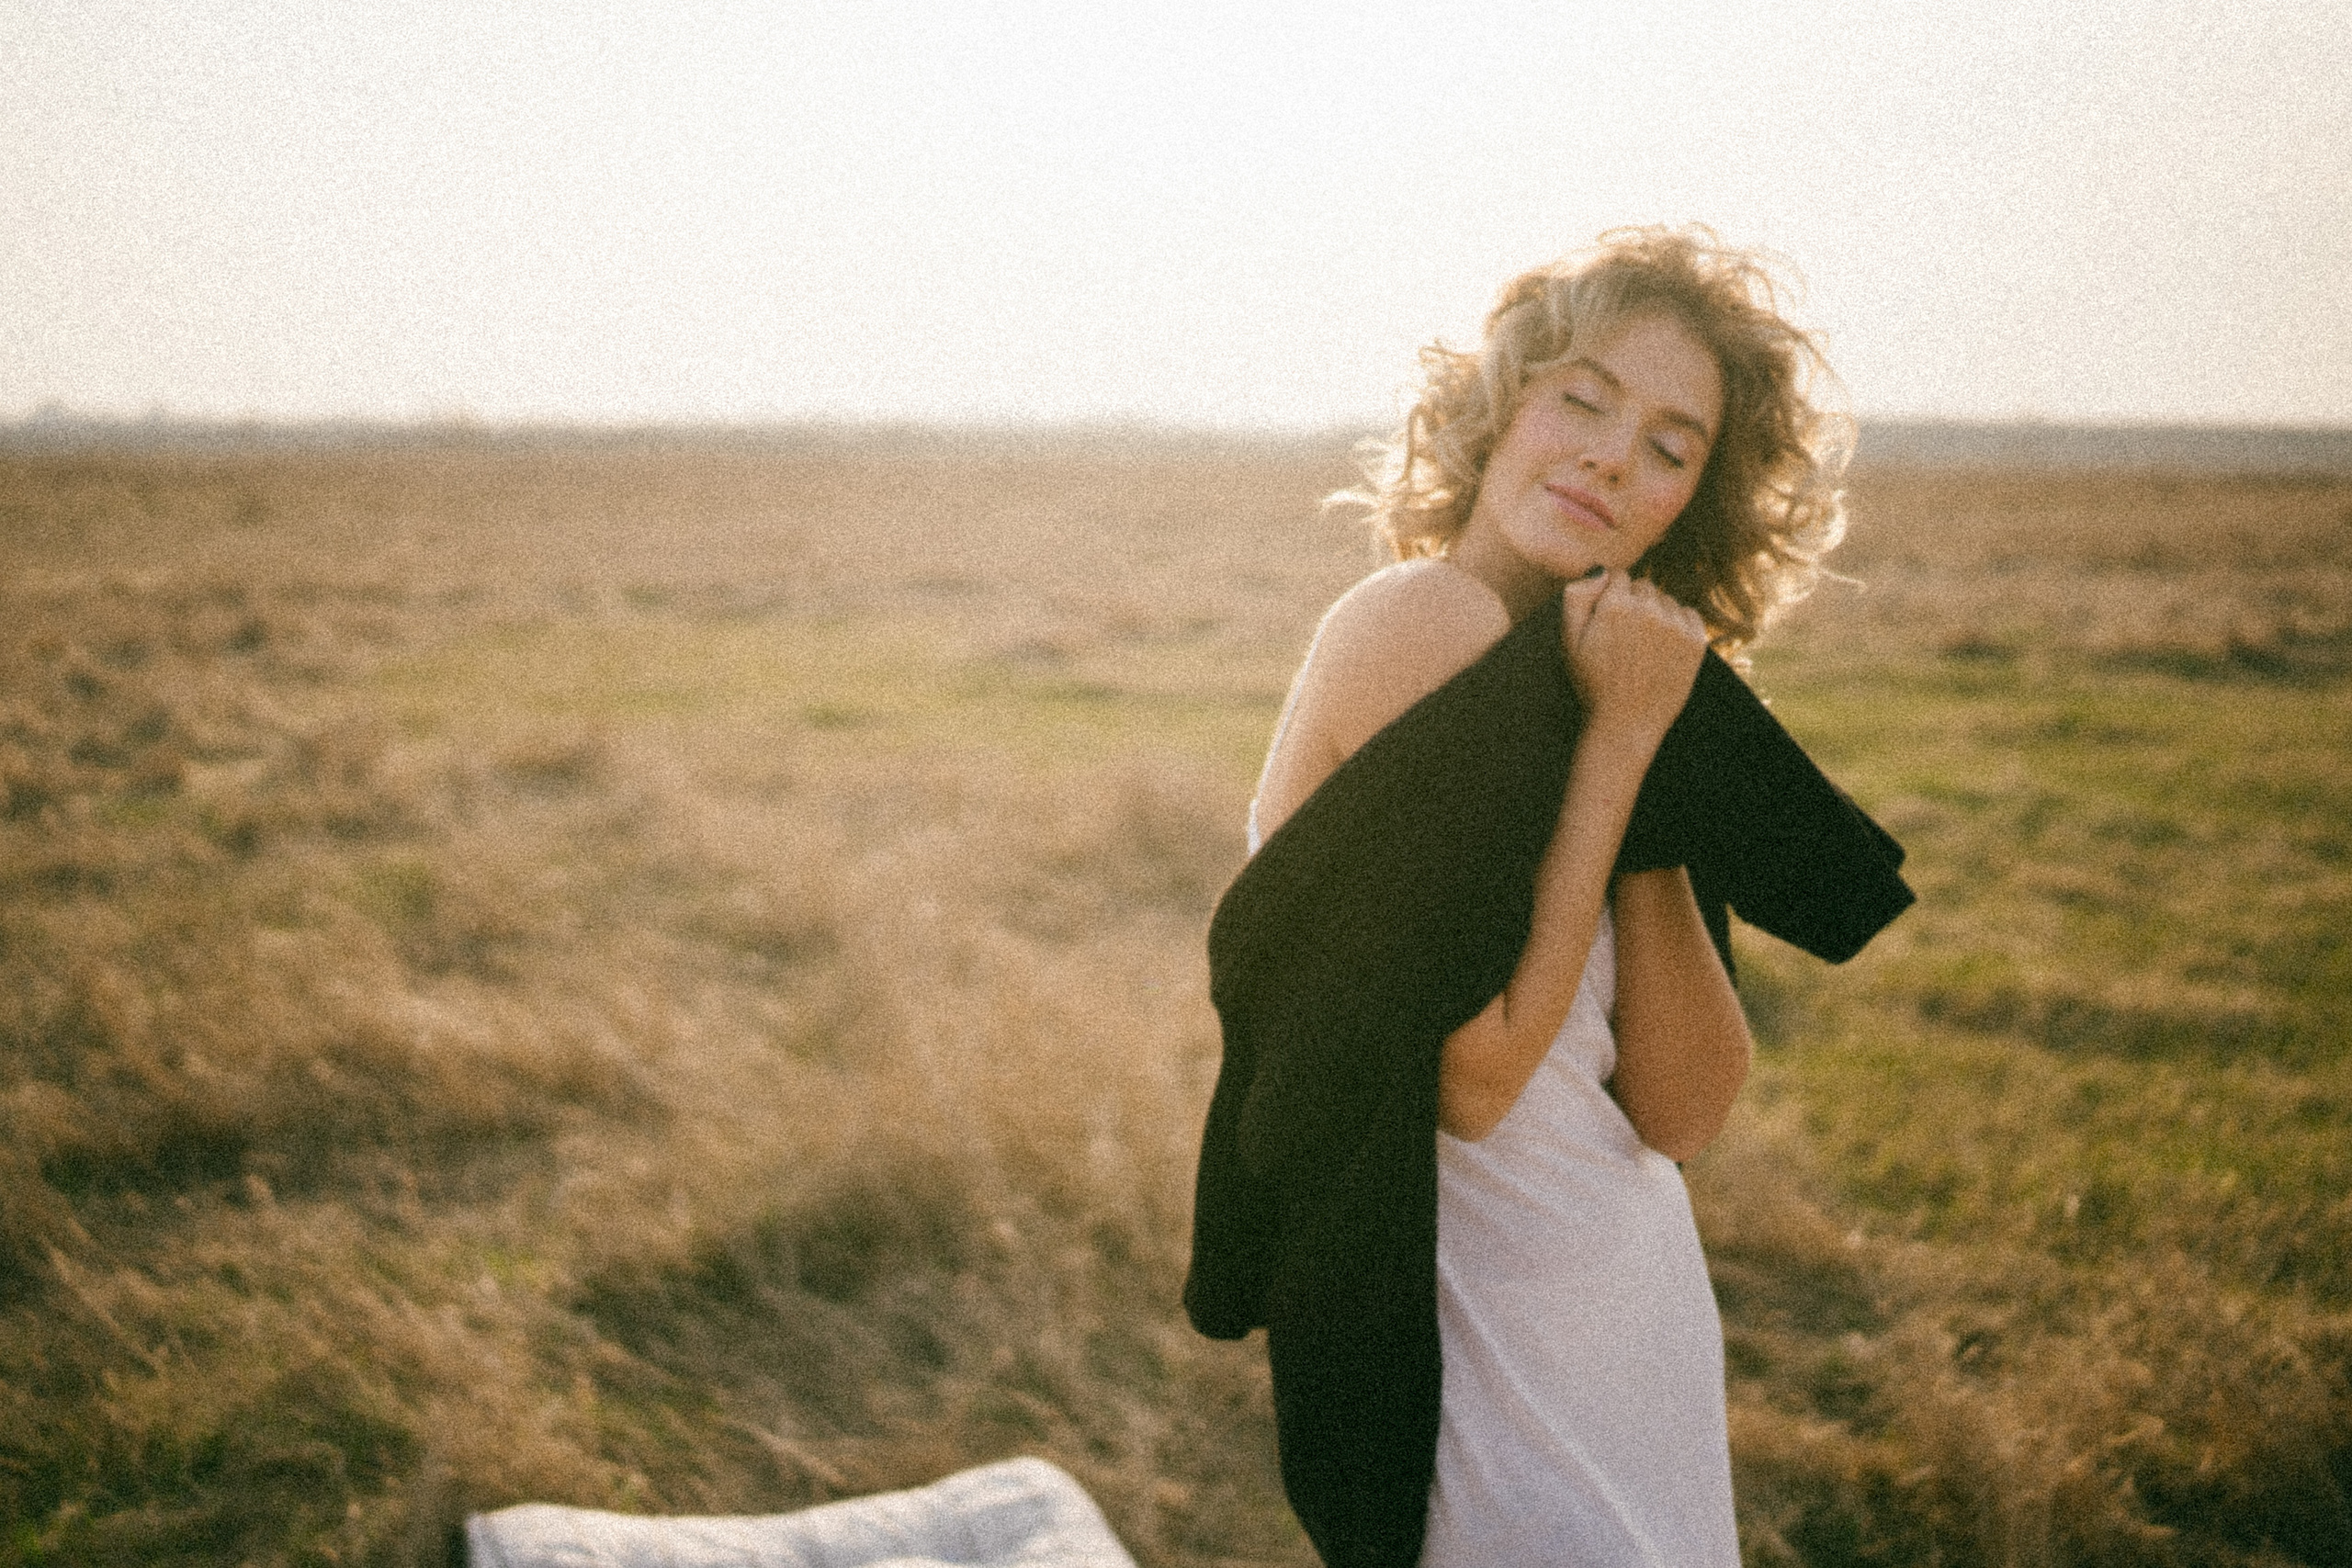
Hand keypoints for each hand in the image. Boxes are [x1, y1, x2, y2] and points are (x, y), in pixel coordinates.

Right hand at [1559, 568, 1707, 738]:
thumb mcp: (1569, 639)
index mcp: (1615, 605)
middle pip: (1644, 585)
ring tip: (1644, 645)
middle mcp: (1648, 609)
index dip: (1610, 595)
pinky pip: (1689, 613)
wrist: (1626, 722)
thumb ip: (1576, 596)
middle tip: (1625, 634)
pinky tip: (1664, 646)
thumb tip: (1600, 569)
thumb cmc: (1593, 682)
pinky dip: (1679, 623)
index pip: (1617, 575)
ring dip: (1656, 612)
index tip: (1607, 617)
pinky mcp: (1695, 641)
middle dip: (1634, 601)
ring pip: (1666, 599)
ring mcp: (1675, 625)